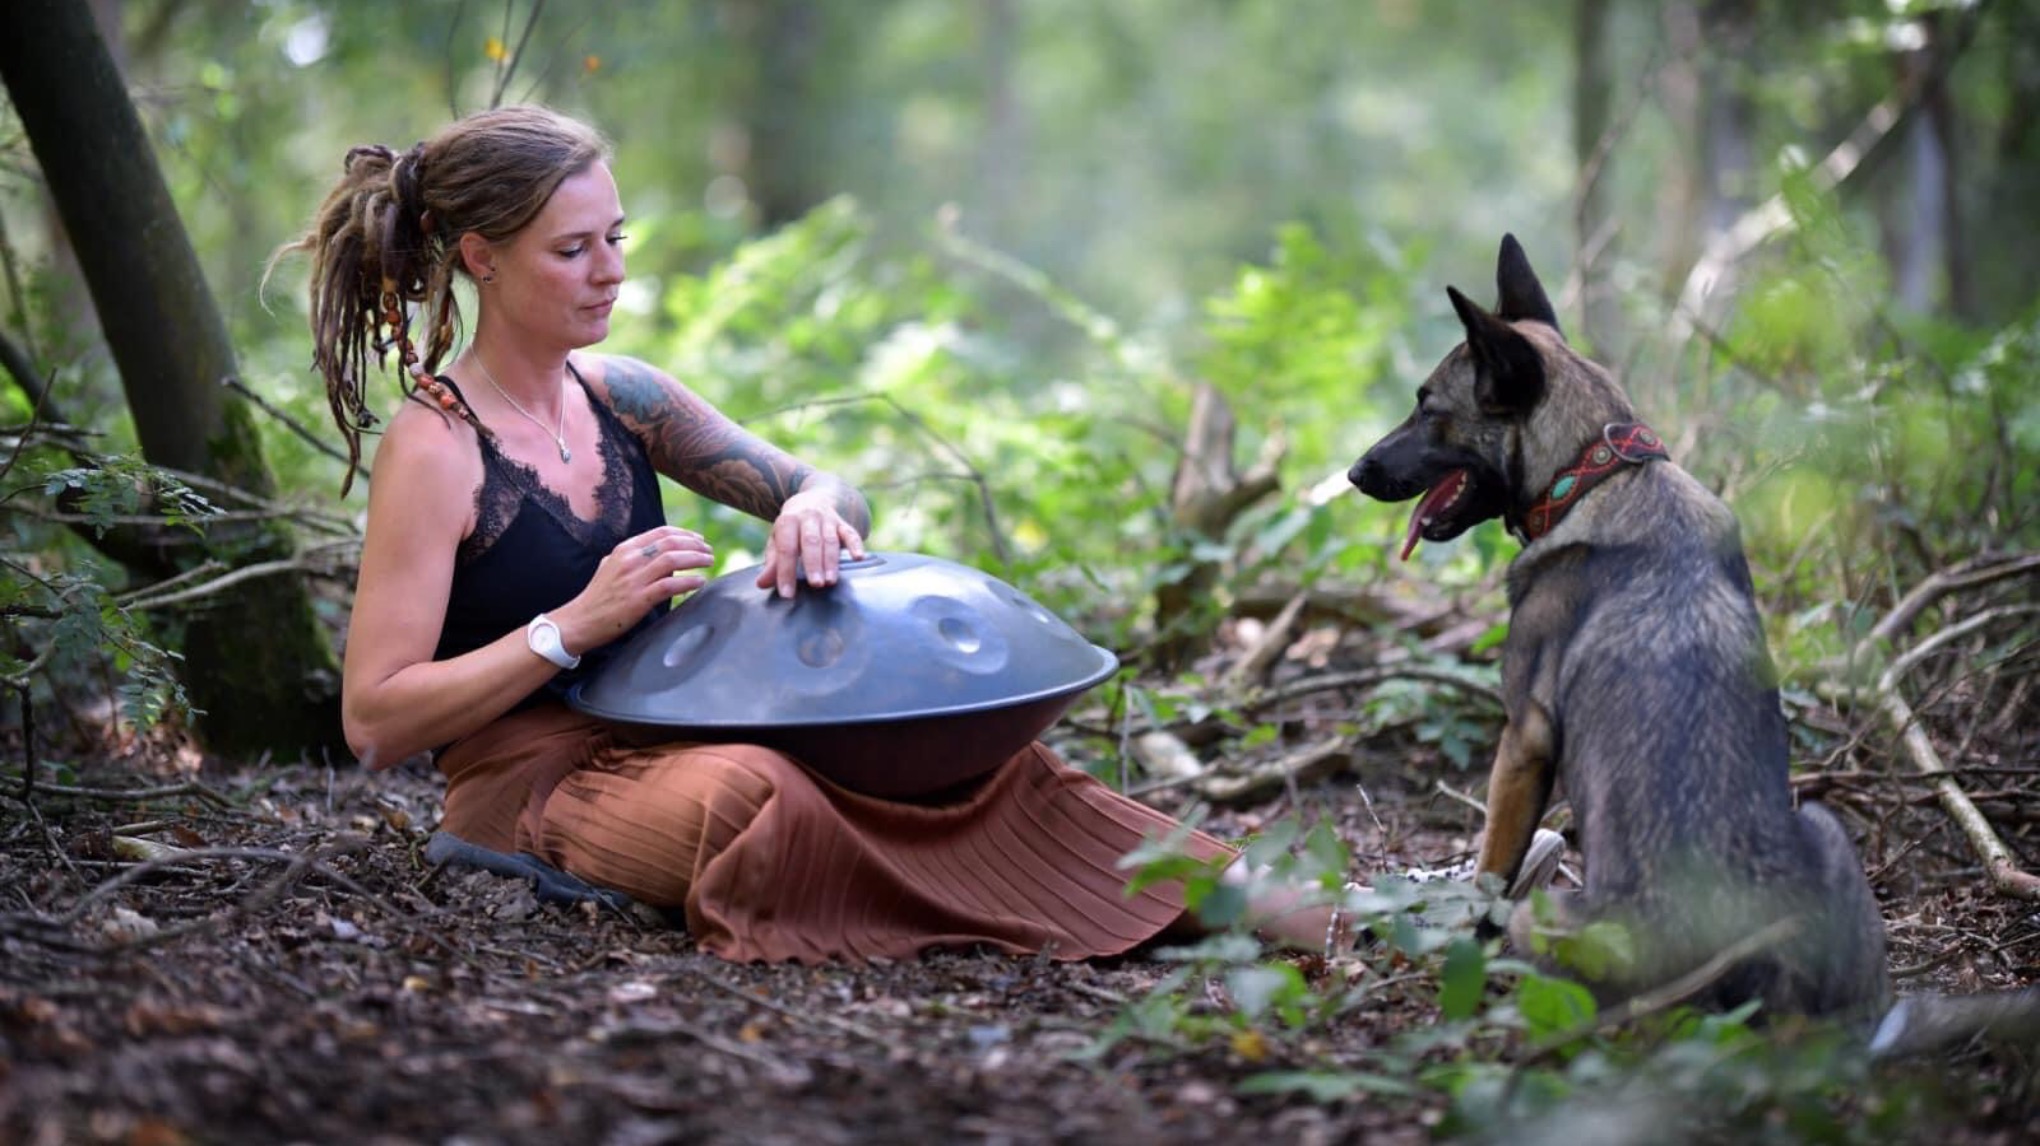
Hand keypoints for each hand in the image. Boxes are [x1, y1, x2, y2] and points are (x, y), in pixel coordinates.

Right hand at [554, 526, 713, 651]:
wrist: (579, 621)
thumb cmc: (597, 597)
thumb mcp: (611, 567)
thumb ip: (632, 559)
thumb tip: (658, 556)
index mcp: (624, 550)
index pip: (661, 533)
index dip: (685, 534)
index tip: (699, 539)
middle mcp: (630, 560)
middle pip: (671, 543)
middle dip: (695, 545)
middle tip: (709, 551)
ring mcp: (634, 579)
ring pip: (673, 560)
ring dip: (696, 559)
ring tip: (709, 562)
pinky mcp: (639, 599)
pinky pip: (670, 585)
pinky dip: (689, 581)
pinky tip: (700, 582)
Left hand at [756, 488, 867, 597]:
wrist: (812, 499)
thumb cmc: (791, 528)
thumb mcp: (777, 540)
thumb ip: (772, 562)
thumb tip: (761, 584)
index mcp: (788, 520)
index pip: (786, 548)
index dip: (786, 571)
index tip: (787, 594)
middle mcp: (808, 516)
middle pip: (811, 541)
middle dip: (813, 563)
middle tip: (815, 584)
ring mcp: (828, 519)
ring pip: (830, 540)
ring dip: (831, 561)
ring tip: (830, 581)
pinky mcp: (843, 523)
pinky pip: (851, 533)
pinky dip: (856, 544)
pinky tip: (859, 557)